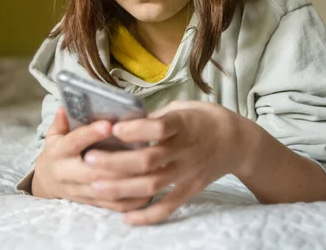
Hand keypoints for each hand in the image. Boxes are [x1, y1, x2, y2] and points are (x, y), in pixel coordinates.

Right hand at [31, 107, 152, 211]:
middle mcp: (67, 174)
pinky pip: (112, 205)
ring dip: (128, 183)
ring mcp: (79, 191)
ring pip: (105, 191)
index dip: (90, 135)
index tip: (108, 125)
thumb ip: (61, 122)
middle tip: (139, 152)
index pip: (73, 142)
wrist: (47, 182)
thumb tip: (66, 106)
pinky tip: (149, 190)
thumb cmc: (58, 152)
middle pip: (92, 172)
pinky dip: (131, 201)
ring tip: (149, 170)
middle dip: (115, 164)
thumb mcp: (55, 135)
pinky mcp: (91, 203)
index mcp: (58, 153)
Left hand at [82, 101, 247, 224]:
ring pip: (152, 185)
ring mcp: (187, 172)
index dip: (135, 130)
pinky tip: (125, 218)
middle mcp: (185, 150)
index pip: (159, 128)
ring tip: (95, 186)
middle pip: (148, 160)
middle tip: (88, 159)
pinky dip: (147, 215)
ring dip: (122, 187)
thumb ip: (156, 117)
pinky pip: (168, 206)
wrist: (238, 142)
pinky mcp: (190, 189)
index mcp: (183, 124)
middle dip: (116, 162)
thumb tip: (123, 121)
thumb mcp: (183, 107)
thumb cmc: (204, 119)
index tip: (113, 128)